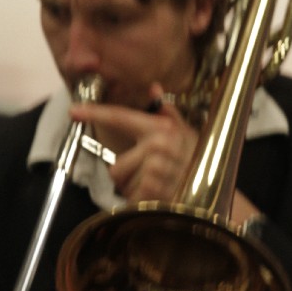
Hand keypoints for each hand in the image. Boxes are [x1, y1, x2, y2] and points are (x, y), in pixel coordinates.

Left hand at [71, 83, 198, 202]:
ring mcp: (156, 169)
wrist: (217, 189)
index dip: (95, 113)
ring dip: (135, 190)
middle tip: (149, 176)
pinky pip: (132, 198)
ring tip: (157, 187)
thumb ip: (167, 111)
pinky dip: (141, 202)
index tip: (74, 111)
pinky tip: (159, 198)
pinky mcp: (155, 191)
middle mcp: (157, 146)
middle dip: (127, 176)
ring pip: (122, 184)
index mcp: (160, 128)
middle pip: (115, 166)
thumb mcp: (185, 133)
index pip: (121, 118)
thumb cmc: (197, 160)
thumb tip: (154, 87)